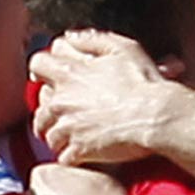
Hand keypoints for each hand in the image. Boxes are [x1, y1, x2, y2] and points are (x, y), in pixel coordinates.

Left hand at [31, 30, 177, 165]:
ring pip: (49, 135)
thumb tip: (71, 36)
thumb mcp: (122, 49)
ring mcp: (67, 127)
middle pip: (40, 107)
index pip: (38, 64)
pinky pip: (63, 157)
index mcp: (70, 73)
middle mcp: (62, 100)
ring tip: (72, 137)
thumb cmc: (143, 83)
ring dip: (59, 136)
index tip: (47, 76)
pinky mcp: (78, 150)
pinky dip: (70, 157)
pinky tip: (82, 155)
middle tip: (63, 114)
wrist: (156, 116)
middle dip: (50, 111)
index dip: (42, 70)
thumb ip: (92, 40)